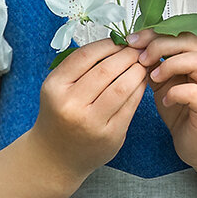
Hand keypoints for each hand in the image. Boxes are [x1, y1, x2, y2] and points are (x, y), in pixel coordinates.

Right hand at [31, 37, 148, 182]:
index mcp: (55, 87)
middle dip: (126, 55)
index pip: (86, 56)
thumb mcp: (58, 88)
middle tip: (137, 50)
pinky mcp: (110, 136)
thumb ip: (80, 68)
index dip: (108, 45)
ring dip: (136, 71)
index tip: (120, 41)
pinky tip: (141, 82)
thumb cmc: (59, 116)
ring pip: (122, 87)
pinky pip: (130, 106)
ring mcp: (91, 123)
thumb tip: (115, 43)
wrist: (55, 157)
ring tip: (141, 64)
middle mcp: (71, 105)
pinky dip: (139, 90)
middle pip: (106, 70)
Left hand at [128, 29, 196, 169]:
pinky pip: (194, 91)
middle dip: (159, 45)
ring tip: (153, 77)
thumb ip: (155, 65)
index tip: (132, 40)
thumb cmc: (186, 112)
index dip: (154, 33)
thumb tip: (134, 49)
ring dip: (170, 65)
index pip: (178, 32)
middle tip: (140, 57)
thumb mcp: (165, 83)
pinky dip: (175, 93)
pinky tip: (166, 100)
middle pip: (188, 40)